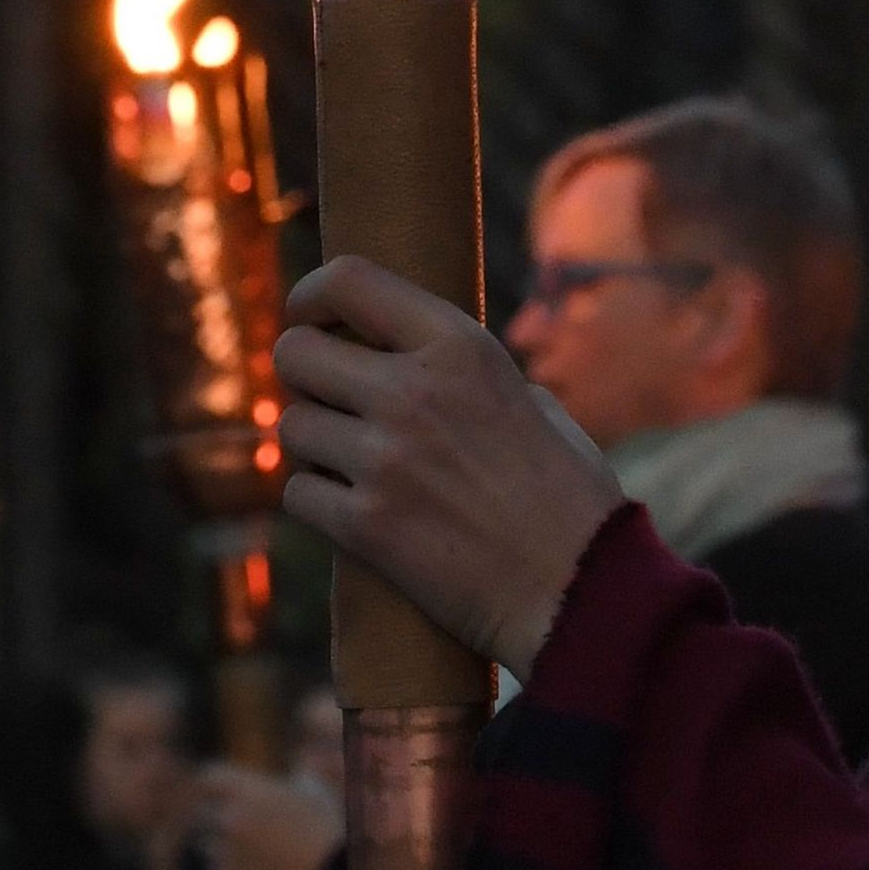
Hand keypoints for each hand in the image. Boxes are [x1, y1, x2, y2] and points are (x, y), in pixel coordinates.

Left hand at [197, 763, 345, 869]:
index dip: (214, 787)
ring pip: (208, 846)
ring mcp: (224, 850)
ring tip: (249, 857)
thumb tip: (297, 767)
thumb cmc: (326, 831)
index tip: (218, 795)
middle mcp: (229, 817)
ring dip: (222, 849)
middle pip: (203, 814)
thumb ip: (297, 776)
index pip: (209, 779)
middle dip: (216, 820)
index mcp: (246, 790)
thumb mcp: (313, 792)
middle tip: (234, 830)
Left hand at [274, 261, 619, 677]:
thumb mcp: (530, 400)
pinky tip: (354, 509)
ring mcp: (384, 459)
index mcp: (461, 347)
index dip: (311, 295)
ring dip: (314, 443)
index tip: (309, 316)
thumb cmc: (568, 497)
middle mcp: (414, 392)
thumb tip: (411, 355)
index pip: (349, 279)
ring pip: (292, 425)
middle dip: (304, 374)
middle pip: (295, 352)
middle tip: (330, 399)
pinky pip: (298, 491)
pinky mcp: (366, 525)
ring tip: (353, 461)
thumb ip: (466, 372)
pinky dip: (318, 501)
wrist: (576, 589)